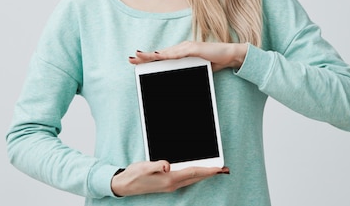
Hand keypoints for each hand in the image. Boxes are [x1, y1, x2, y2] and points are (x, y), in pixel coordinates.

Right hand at [111, 160, 228, 196]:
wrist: (125, 185)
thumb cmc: (134, 175)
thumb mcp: (144, 167)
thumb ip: (157, 165)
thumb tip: (167, 165)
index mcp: (169, 179)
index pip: (193, 172)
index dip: (207, 170)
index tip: (219, 168)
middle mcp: (172, 184)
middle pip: (196, 177)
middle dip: (211, 173)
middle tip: (224, 169)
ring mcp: (170, 185)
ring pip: (193, 179)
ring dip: (204, 174)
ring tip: (214, 170)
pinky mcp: (167, 184)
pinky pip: (187, 179)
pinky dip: (195, 175)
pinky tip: (197, 171)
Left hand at [129, 41, 248, 71]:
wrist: (230, 55)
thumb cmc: (214, 62)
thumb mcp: (197, 69)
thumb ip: (187, 71)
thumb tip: (177, 80)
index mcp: (181, 53)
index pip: (162, 56)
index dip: (149, 58)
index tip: (136, 62)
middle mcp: (182, 48)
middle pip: (159, 53)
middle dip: (145, 56)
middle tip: (131, 59)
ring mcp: (187, 47)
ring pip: (166, 52)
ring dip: (152, 55)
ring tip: (139, 57)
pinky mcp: (194, 48)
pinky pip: (179, 53)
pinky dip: (169, 55)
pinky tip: (159, 56)